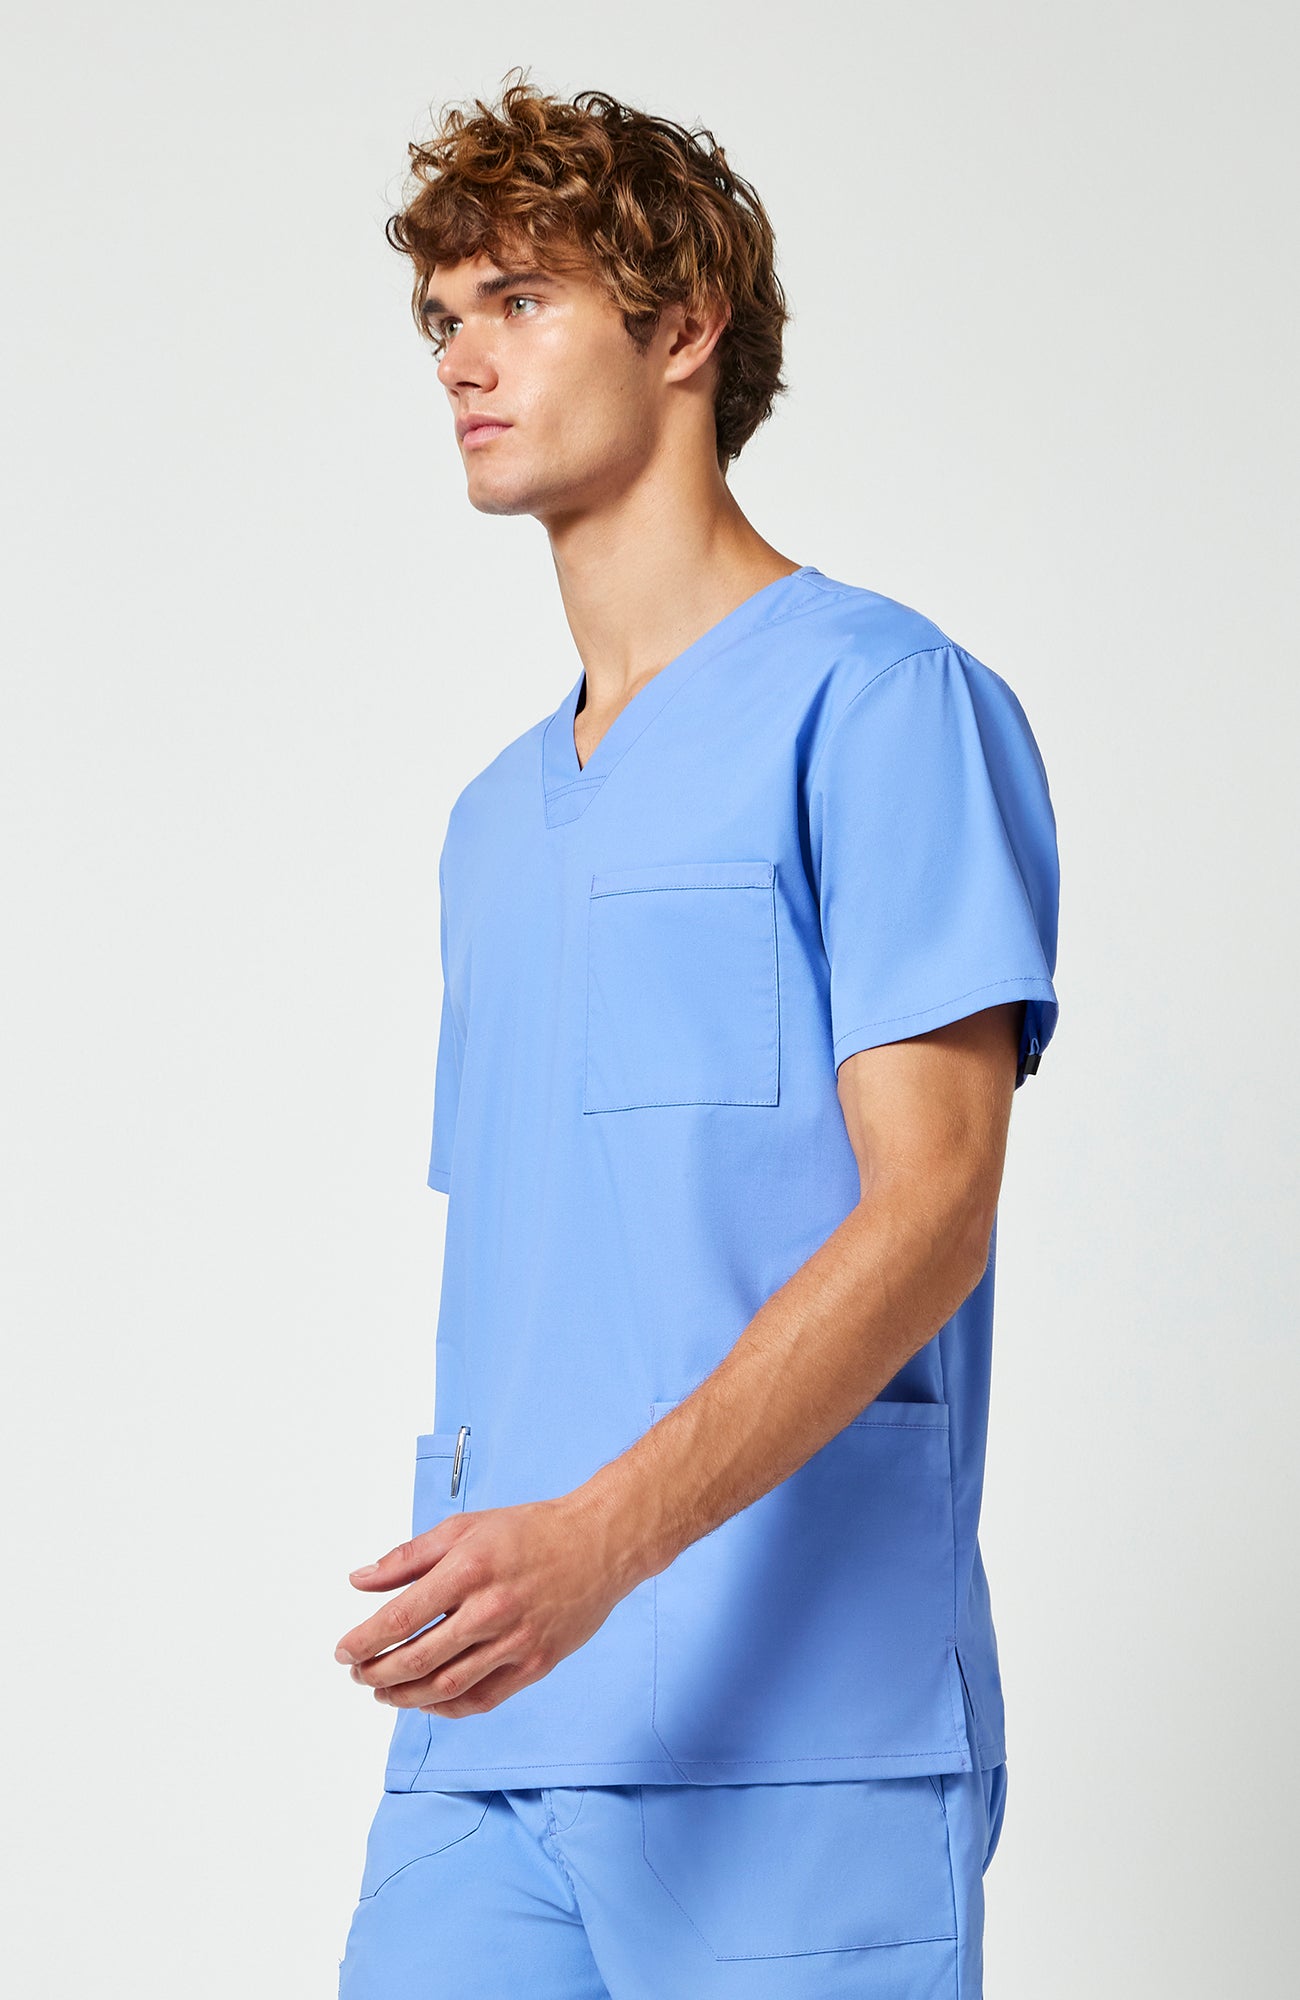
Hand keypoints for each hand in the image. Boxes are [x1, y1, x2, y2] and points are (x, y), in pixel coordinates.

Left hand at [334, 1491, 631, 1718]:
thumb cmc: (529, 1531)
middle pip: (418, 1658)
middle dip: (377, 1672)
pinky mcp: (536, 1663)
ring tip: (383, 1692)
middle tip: (357, 1674)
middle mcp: (491, 1608)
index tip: (343, 1651)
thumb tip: (359, 1581)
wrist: (599, 1543)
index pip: (401, 1617)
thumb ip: (408, 1557)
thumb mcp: (464, 1528)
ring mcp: (516, 1640)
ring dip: (406, 1696)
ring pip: (447, 1685)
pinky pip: (483, 1698)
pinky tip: (427, 1701)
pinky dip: (448, 1707)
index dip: (365, 1640)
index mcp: (469, 1569)